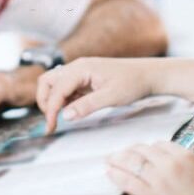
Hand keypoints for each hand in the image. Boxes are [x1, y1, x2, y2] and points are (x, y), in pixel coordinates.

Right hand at [36, 57, 157, 134]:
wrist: (148, 75)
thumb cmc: (133, 83)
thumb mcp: (111, 97)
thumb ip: (87, 106)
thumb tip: (65, 116)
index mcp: (82, 68)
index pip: (56, 89)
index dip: (50, 109)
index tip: (50, 127)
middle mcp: (77, 67)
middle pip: (47, 81)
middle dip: (45, 101)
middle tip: (51, 121)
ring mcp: (80, 72)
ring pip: (54, 84)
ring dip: (53, 100)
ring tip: (60, 118)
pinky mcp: (84, 78)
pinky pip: (66, 88)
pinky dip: (63, 100)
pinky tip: (72, 110)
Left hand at [107, 141, 193, 194]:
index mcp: (189, 156)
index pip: (160, 145)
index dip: (148, 149)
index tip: (141, 152)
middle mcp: (172, 163)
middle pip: (142, 151)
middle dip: (129, 152)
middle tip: (119, 155)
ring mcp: (161, 181)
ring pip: (132, 162)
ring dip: (118, 160)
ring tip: (109, 161)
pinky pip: (129, 182)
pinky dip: (116, 175)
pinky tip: (109, 173)